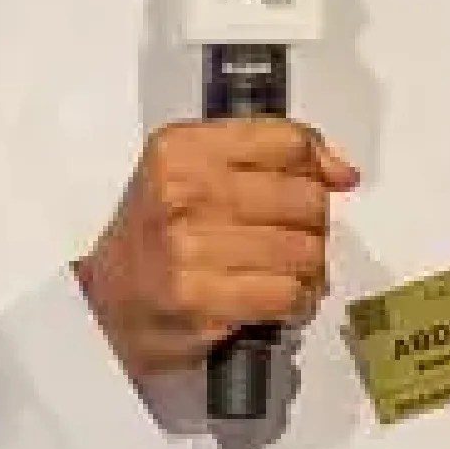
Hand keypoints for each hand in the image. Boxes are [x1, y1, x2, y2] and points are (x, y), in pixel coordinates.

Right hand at [73, 117, 356, 381]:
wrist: (107, 306)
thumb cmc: (157, 239)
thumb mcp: (192, 174)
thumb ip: (266, 158)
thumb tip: (342, 173)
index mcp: (180, 148)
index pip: (287, 142)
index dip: (314, 168)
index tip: (314, 186)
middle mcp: (182, 191)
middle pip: (306, 198)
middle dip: (311, 227)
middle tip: (286, 243)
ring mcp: (188, 246)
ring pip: (305, 250)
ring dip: (306, 272)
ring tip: (280, 276)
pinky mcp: (199, 297)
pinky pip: (288, 293)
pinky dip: (294, 304)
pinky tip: (275, 303)